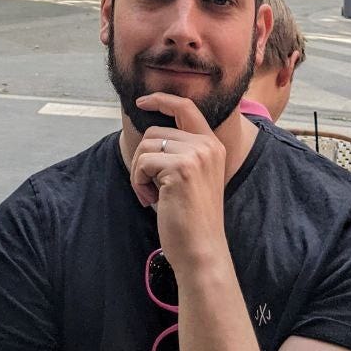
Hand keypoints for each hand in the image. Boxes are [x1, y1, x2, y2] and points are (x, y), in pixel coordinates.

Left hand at [130, 93, 227, 270]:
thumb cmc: (192, 220)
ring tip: (151, 195)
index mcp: (213, 145)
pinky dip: (138, 182)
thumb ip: (181, 153)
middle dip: (143, 159)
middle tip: (148, 188)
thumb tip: (148, 137)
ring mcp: (195, 155)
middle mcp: (207, 145)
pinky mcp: (180, 168)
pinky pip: (142, 162)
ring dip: (139, 172)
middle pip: (156, 131)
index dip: (162, 100)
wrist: (202, 250)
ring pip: (146, 146)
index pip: (186, 107)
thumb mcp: (193, 178)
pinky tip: (150, 200)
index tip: (142, 102)